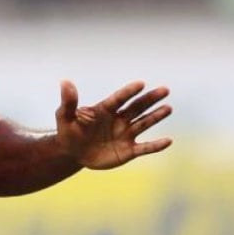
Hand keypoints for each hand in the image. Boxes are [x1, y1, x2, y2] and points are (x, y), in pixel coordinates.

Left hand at [55, 80, 172, 169]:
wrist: (73, 153)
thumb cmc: (68, 132)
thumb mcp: (65, 117)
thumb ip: (69, 101)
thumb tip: (65, 81)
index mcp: (104, 110)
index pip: (119, 99)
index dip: (129, 92)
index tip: (141, 83)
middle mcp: (118, 120)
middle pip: (136, 107)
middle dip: (150, 99)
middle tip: (165, 90)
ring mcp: (125, 134)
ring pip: (144, 124)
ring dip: (156, 116)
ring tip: (168, 108)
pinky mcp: (128, 151)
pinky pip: (145, 148)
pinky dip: (156, 145)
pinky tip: (168, 140)